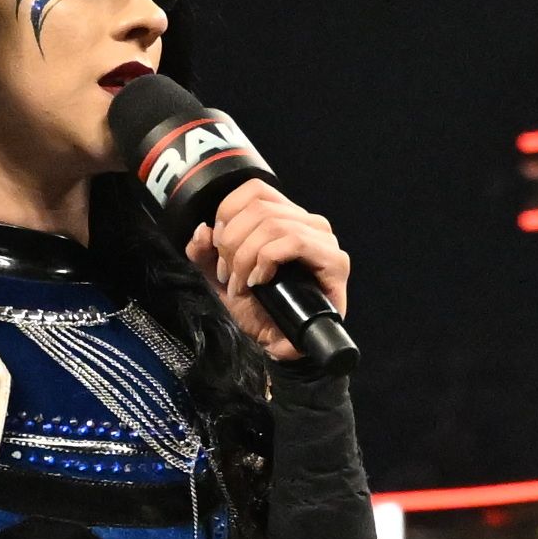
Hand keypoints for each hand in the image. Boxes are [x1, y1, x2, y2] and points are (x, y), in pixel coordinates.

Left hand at [191, 184, 353, 358]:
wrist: (279, 348)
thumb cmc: (257, 313)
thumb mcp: (220, 281)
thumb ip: (205, 255)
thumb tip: (202, 230)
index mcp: (284, 218)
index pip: (254, 190)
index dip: (227, 214)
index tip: (218, 252)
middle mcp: (307, 223)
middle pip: (259, 207)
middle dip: (232, 244)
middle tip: (228, 276)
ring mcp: (324, 241)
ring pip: (273, 223)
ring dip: (246, 256)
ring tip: (242, 284)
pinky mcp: (335, 262)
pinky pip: (294, 241)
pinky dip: (267, 260)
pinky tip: (260, 282)